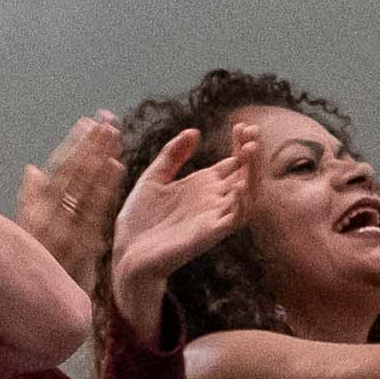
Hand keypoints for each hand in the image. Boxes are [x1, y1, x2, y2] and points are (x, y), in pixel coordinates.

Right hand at [18, 113, 124, 293]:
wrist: (37, 312)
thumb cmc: (33, 269)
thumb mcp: (25, 232)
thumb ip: (30, 200)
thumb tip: (31, 168)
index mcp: (34, 211)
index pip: (57, 170)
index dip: (73, 145)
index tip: (87, 123)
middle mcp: (47, 217)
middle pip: (72, 174)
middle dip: (90, 144)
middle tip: (107, 120)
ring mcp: (64, 231)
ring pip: (83, 187)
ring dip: (99, 158)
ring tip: (113, 134)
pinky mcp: (79, 246)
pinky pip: (94, 211)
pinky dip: (104, 188)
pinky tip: (116, 167)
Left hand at [109, 122, 250, 302]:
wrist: (127, 253)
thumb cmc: (140, 220)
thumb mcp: (154, 178)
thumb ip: (172, 155)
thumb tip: (194, 132)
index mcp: (202, 186)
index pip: (232, 162)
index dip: (240, 144)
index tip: (241, 125)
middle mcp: (213, 200)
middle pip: (244, 174)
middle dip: (251, 152)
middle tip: (252, 130)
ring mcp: (214, 216)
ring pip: (247, 194)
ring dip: (253, 173)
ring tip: (251, 149)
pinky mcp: (210, 234)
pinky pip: (235, 219)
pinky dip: (243, 202)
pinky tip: (243, 184)